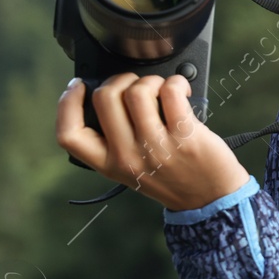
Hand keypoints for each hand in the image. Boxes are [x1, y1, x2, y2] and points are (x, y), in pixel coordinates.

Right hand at [56, 73, 250, 212]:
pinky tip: (180, 90)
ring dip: (150, 80)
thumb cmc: (173, 178)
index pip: (69, 135)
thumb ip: (115, 140)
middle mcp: (128, 156)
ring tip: (160, 90)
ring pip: (137, 91)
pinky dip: (175, 83)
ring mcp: (156, 146)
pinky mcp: (185, 136)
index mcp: (109, 164)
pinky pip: (170, 91)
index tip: (77, 86)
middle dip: (119, 79)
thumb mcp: (131, 169)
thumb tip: (109, 95)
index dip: (66, 103)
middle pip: (104, 98)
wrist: (211, 199)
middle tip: (134, 84)